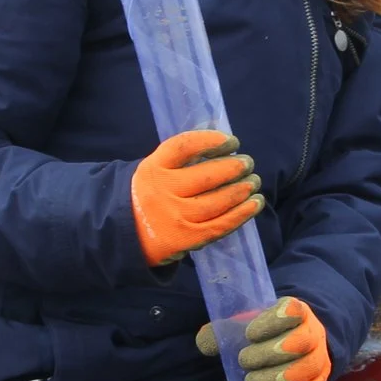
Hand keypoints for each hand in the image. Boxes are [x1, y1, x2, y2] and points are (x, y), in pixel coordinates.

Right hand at [131, 129, 262, 265]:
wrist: (126, 233)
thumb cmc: (150, 195)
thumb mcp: (154, 170)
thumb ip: (181, 158)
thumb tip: (223, 143)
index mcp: (153, 169)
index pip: (185, 147)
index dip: (213, 141)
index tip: (232, 141)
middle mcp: (162, 192)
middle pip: (206, 176)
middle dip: (234, 167)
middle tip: (248, 163)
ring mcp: (175, 218)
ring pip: (217, 202)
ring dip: (242, 190)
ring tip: (254, 181)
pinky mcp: (186, 239)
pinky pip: (220, 225)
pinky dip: (242, 214)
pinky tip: (255, 204)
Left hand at [197, 298, 331, 380]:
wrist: (290, 346)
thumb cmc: (264, 334)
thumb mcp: (244, 326)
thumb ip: (222, 331)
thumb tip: (204, 341)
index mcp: (296, 310)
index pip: (293, 310)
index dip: (272, 322)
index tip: (250, 333)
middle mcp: (314, 331)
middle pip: (301, 342)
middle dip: (267, 355)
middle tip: (243, 361)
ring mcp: (320, 357)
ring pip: (308, 368)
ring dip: (275, 378)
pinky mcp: (320, 380)